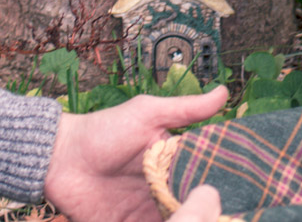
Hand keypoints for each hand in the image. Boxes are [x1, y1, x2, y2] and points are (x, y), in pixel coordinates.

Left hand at [44, 86, 226, 221]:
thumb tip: (224, 92)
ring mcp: (144, 213)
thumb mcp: (147, 114)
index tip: (241, 193)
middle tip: (224, 215)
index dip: (219, 187)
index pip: (204, 178)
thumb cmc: (105, 129)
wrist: (60, 159)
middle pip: (190, 207)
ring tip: (194, 221)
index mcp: (173, 163)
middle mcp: (162, 191)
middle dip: (202, 212)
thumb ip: (185, 109)